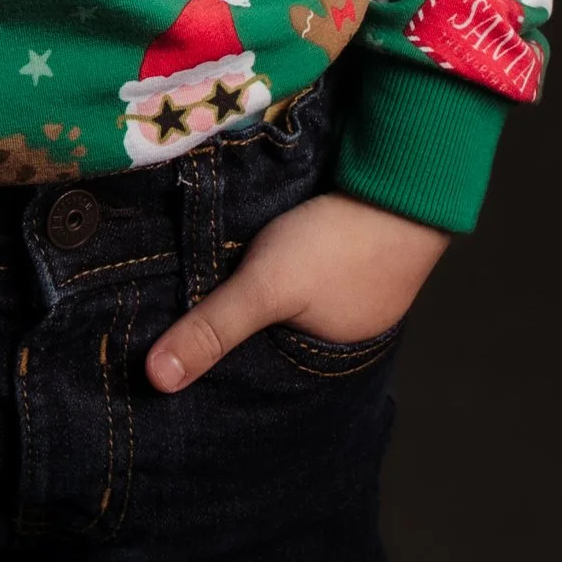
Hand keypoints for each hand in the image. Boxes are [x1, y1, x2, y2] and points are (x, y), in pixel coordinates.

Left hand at [146, 190, 447, 390]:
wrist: (406, 181)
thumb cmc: (338, 245)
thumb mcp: (266, 286)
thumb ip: (213, 328)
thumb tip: (155, 380)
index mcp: (327, 355)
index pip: (264, 370)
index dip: (227, 363)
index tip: (182, 354)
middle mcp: (347, 330)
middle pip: (278, 333)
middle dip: (242, 326)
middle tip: (191, 310)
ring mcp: (359, 287)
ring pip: (296, 297)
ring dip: (267, 286)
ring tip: (219, 276)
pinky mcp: (359, 245)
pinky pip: (314, 264)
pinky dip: (291, 257)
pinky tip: (268, 241)